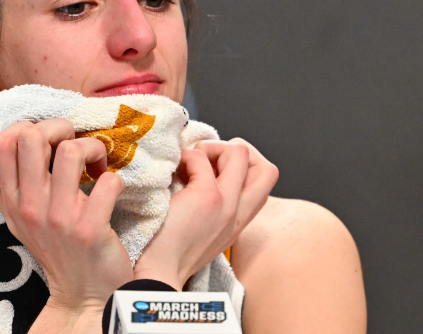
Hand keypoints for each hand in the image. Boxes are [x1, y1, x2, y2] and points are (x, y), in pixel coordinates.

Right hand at [0, 118, 133, 311]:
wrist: (84, 294)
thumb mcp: (19, 217)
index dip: (25, 128)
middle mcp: (28, 207)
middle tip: (74, 145)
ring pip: (71, 150)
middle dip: (60, 127)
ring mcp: (58, 218)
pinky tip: (112, 191)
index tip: (47, 141)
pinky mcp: (89, 229)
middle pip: (30, 135)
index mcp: (11, 200)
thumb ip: (6, 183)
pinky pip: (108, 182)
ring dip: (93, 148)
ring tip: (96, 165)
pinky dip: (116, 180)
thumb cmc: (56, 247)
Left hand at [134, 138, 278, 288]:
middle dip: (236, 152)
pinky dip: (185, 157)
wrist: (156, 274)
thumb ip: (215, 208)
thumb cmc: (168, 252)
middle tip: (207, 162)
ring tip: (188, 166)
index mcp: (238, 222)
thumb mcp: (204, 233)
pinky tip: (172, 175)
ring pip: (240, 151)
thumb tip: (206, 171)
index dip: (241, 166)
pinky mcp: (207, 198)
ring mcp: (226, 204)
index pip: (264, 183)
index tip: (213, 171)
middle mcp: (239, 214)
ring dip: (210, 149)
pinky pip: (201, 158)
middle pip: (267, 168)